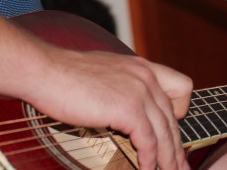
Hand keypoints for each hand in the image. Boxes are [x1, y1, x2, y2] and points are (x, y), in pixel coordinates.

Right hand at [29, 48, 192, 169]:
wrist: (46, 70)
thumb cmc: (64, 74)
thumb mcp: (104, 73)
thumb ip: (120, 86)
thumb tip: (122, 110)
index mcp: (141, 66)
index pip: (181, 86)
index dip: (179, 111)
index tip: (170, 130)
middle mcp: (145, 76)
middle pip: (174, 118)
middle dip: (177, 146)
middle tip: (179, 166)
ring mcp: (139, 91)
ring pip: (166, 133)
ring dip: (169, 159)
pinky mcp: (128, 108)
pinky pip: (149, 142)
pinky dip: (150, 160)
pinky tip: (146, 169)